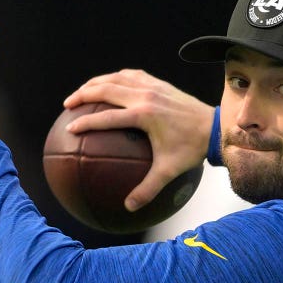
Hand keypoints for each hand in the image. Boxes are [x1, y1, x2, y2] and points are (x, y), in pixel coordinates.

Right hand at [63, 69, 214, 210]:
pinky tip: (110, 84)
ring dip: (96, 82)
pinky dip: (116, 77)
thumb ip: (147, 189)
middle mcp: (145, 96)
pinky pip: (132, 75)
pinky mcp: (160, 83)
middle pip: (105, 89)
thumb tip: (128, 207)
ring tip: (82, 91)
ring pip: (116, 77)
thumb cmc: (191, 149)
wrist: (215, 127)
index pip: (106, 117)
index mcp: (144, 115)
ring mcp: (153, 86)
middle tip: (67, 105)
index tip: (69, 128)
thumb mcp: (168, 171)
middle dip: (83, 95)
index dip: (85, 122)